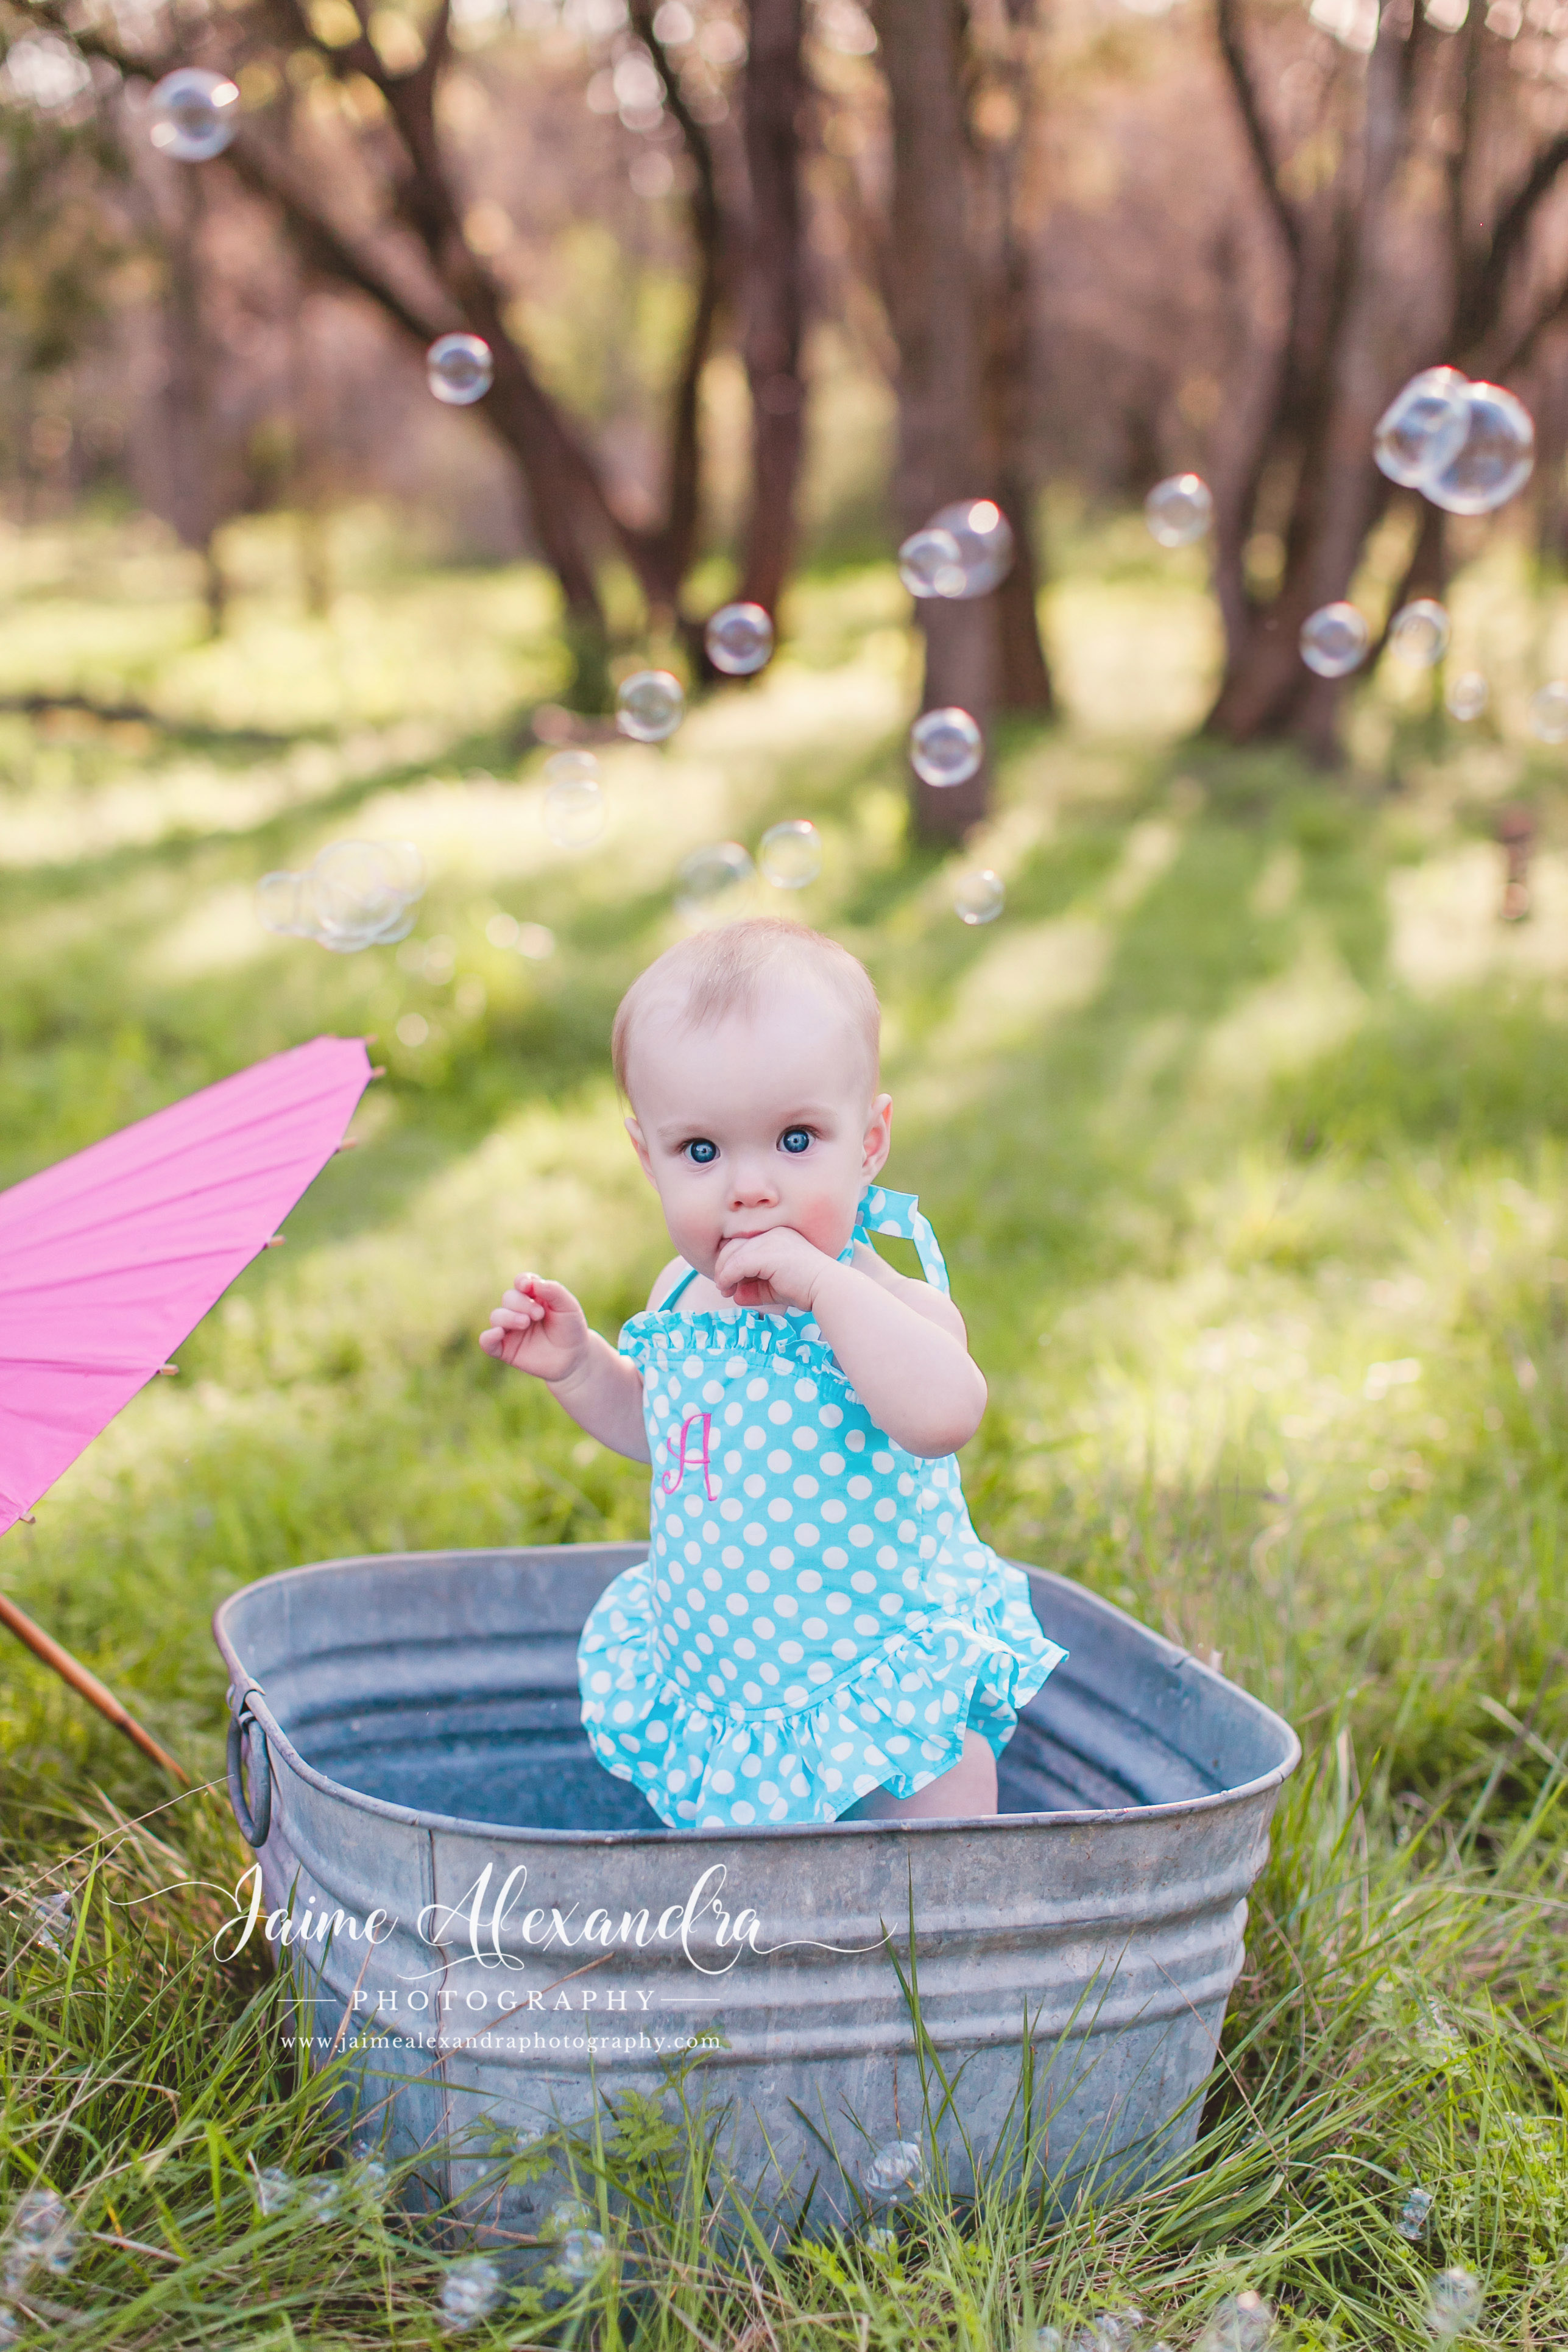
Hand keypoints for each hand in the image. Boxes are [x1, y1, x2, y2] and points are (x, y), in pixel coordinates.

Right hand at [480, 1273, 591, 1383]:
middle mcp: (519, 1310)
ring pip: (496, 1316)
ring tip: (525, 1323)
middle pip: (508, 1298)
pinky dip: (488, 1336)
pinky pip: (487, 1341)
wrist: (574, 1358)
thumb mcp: (569, 1307)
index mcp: (534, 1297)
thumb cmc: (571, 1329)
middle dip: (521, 1303)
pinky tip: (498, 1333)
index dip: (522, 1281)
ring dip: (508, 1317)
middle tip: (538, 1315)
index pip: (521, 1283)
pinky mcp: (505, 1349)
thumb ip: (553, 1291)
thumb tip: (532, 1283)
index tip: (526, 1286)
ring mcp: (511, 1329)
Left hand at [711, 1227, 835, 1313]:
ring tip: (724, 1290)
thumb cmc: (805, 1289)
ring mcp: (769, 1241)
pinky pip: (737, 1264)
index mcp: (776, 1236)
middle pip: (734, 1244)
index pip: (743, 1243)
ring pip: (733, 1253)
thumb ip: (755, 1288)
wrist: (826, 1288)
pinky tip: (727, 1289)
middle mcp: (772, 1233)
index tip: (727, 1281)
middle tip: (722, 1287)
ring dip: (723, 1273)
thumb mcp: (775, 1287)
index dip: (730, 1260)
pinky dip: (727, 1277)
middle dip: (723, 1266)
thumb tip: (734, 1295)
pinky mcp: (766, 1253)